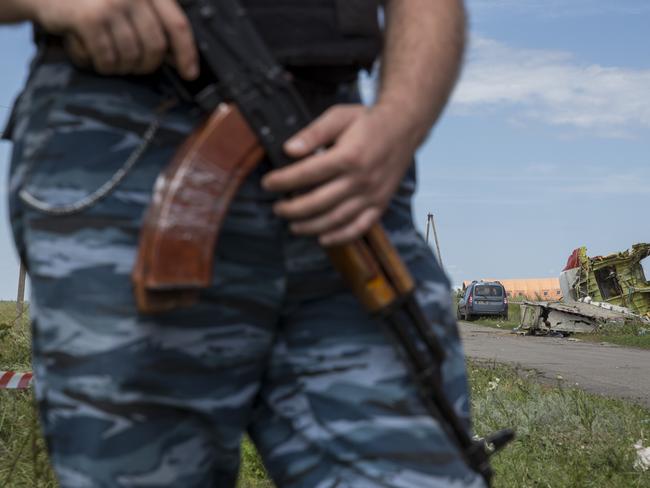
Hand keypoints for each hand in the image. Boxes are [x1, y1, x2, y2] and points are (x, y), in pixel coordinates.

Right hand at [27, 0, 197, 78]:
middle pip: (155, 47)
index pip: (178, 26)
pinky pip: (107, 59)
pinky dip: (99, 64)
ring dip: (118, 66)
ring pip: (131, 57)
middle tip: (133, 67)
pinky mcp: (90, 19)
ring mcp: (112, 6)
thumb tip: (174, 57)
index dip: (187, 54)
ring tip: (105, 55)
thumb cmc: (90, 1)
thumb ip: (150, 22)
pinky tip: (87, 51)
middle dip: (146, 65)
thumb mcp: (126, 3)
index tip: (189, 74)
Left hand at [262, 104, 418, 245]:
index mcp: (348, 156)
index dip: (283, 181)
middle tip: (277, 208)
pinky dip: (340, 236)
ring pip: (336, 219)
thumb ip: (313, 133)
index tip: (268, 183)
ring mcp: (372, 195)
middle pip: (319, 202)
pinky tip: (323, 238)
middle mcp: (361, 179)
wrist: (404, 127)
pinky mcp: (380, 204)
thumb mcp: (339, 116)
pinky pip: (360, 227)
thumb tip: (289, 149)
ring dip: (311, 226)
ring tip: (293, 225)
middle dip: (292, 208)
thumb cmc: (368, 121)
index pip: (307, 174)